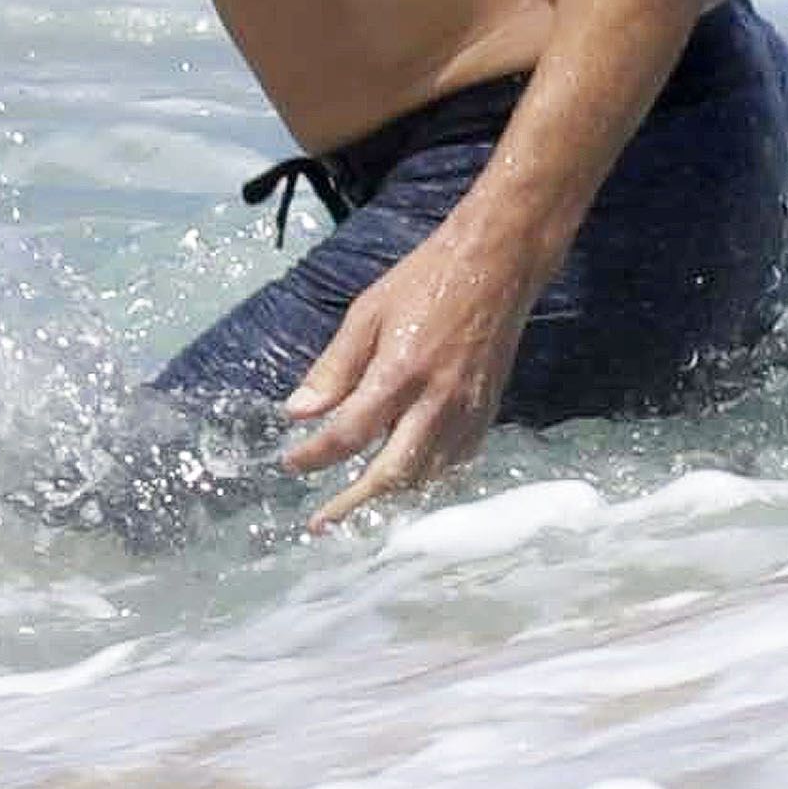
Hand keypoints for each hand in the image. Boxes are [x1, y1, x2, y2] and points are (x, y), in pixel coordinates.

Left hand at [275, 218, 545, 529]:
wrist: (496, 267)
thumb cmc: (424, 282)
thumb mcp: (366, 314)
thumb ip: (333, 368)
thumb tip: (297, 413)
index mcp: (400, 373)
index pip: (349, 434)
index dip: (315, 456)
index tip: (291, 464)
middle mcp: (437, 402)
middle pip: (392, 472)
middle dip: (353, 502)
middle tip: (322, 521)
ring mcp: (467, 412)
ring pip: (425, 474)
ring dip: (389, 493)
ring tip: (357, 501)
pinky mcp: (486, 414)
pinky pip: (453, 461)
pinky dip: (425, 475)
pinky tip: (404, 472)